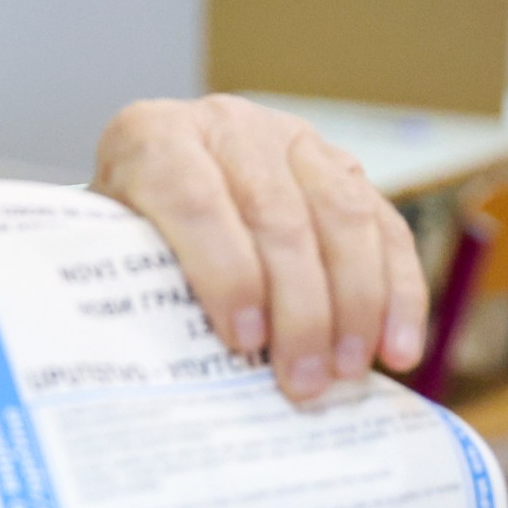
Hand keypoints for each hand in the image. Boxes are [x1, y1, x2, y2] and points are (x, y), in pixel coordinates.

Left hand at [91, 95, 425, 401]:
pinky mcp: (344, 168)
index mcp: (153, 139)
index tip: (243, 340)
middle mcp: (227, 127)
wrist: (154, 188)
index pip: (195, 201)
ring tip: (348, 372)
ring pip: (343, 217)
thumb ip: (134, 285)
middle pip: (278, 216)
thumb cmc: (125, 238)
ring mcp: (293, 141)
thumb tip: (171, 367)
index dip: (224, 273)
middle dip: (298, 308)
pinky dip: (399, 292)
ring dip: (355, 305)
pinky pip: (387, 229)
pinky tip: (399, 348)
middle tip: (303, 381)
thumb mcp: (109, 252)